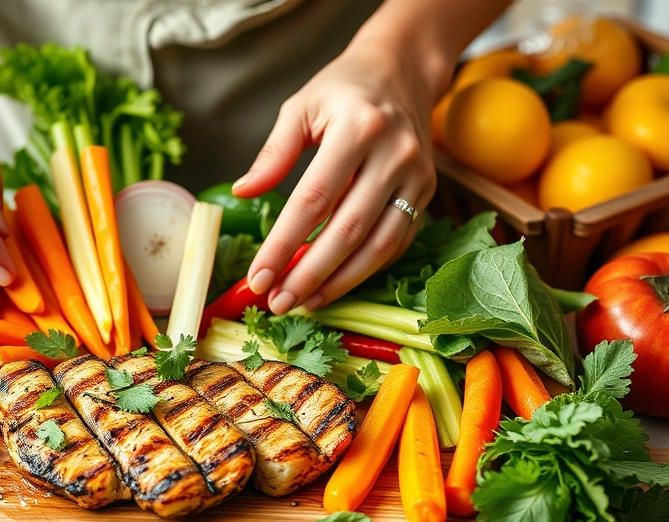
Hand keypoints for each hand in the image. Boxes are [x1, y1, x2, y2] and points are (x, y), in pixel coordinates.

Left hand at [235, 42, 438, 314]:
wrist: (401, 72)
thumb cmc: (343, 90)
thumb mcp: (300, 107)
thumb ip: (273, 153)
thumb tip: (243, 192)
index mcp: (358, 128)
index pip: (314, 199)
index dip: (284, 244)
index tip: (258, 276)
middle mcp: (394, 155)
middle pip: (348, 230)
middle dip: (310, 274)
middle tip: (278, 303)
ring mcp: (416, 177)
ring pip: (378, 245)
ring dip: (339, 282)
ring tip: (304, 302)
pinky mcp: (426, 195)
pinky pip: (396, 243)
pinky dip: (364, 270)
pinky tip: (334, 285)